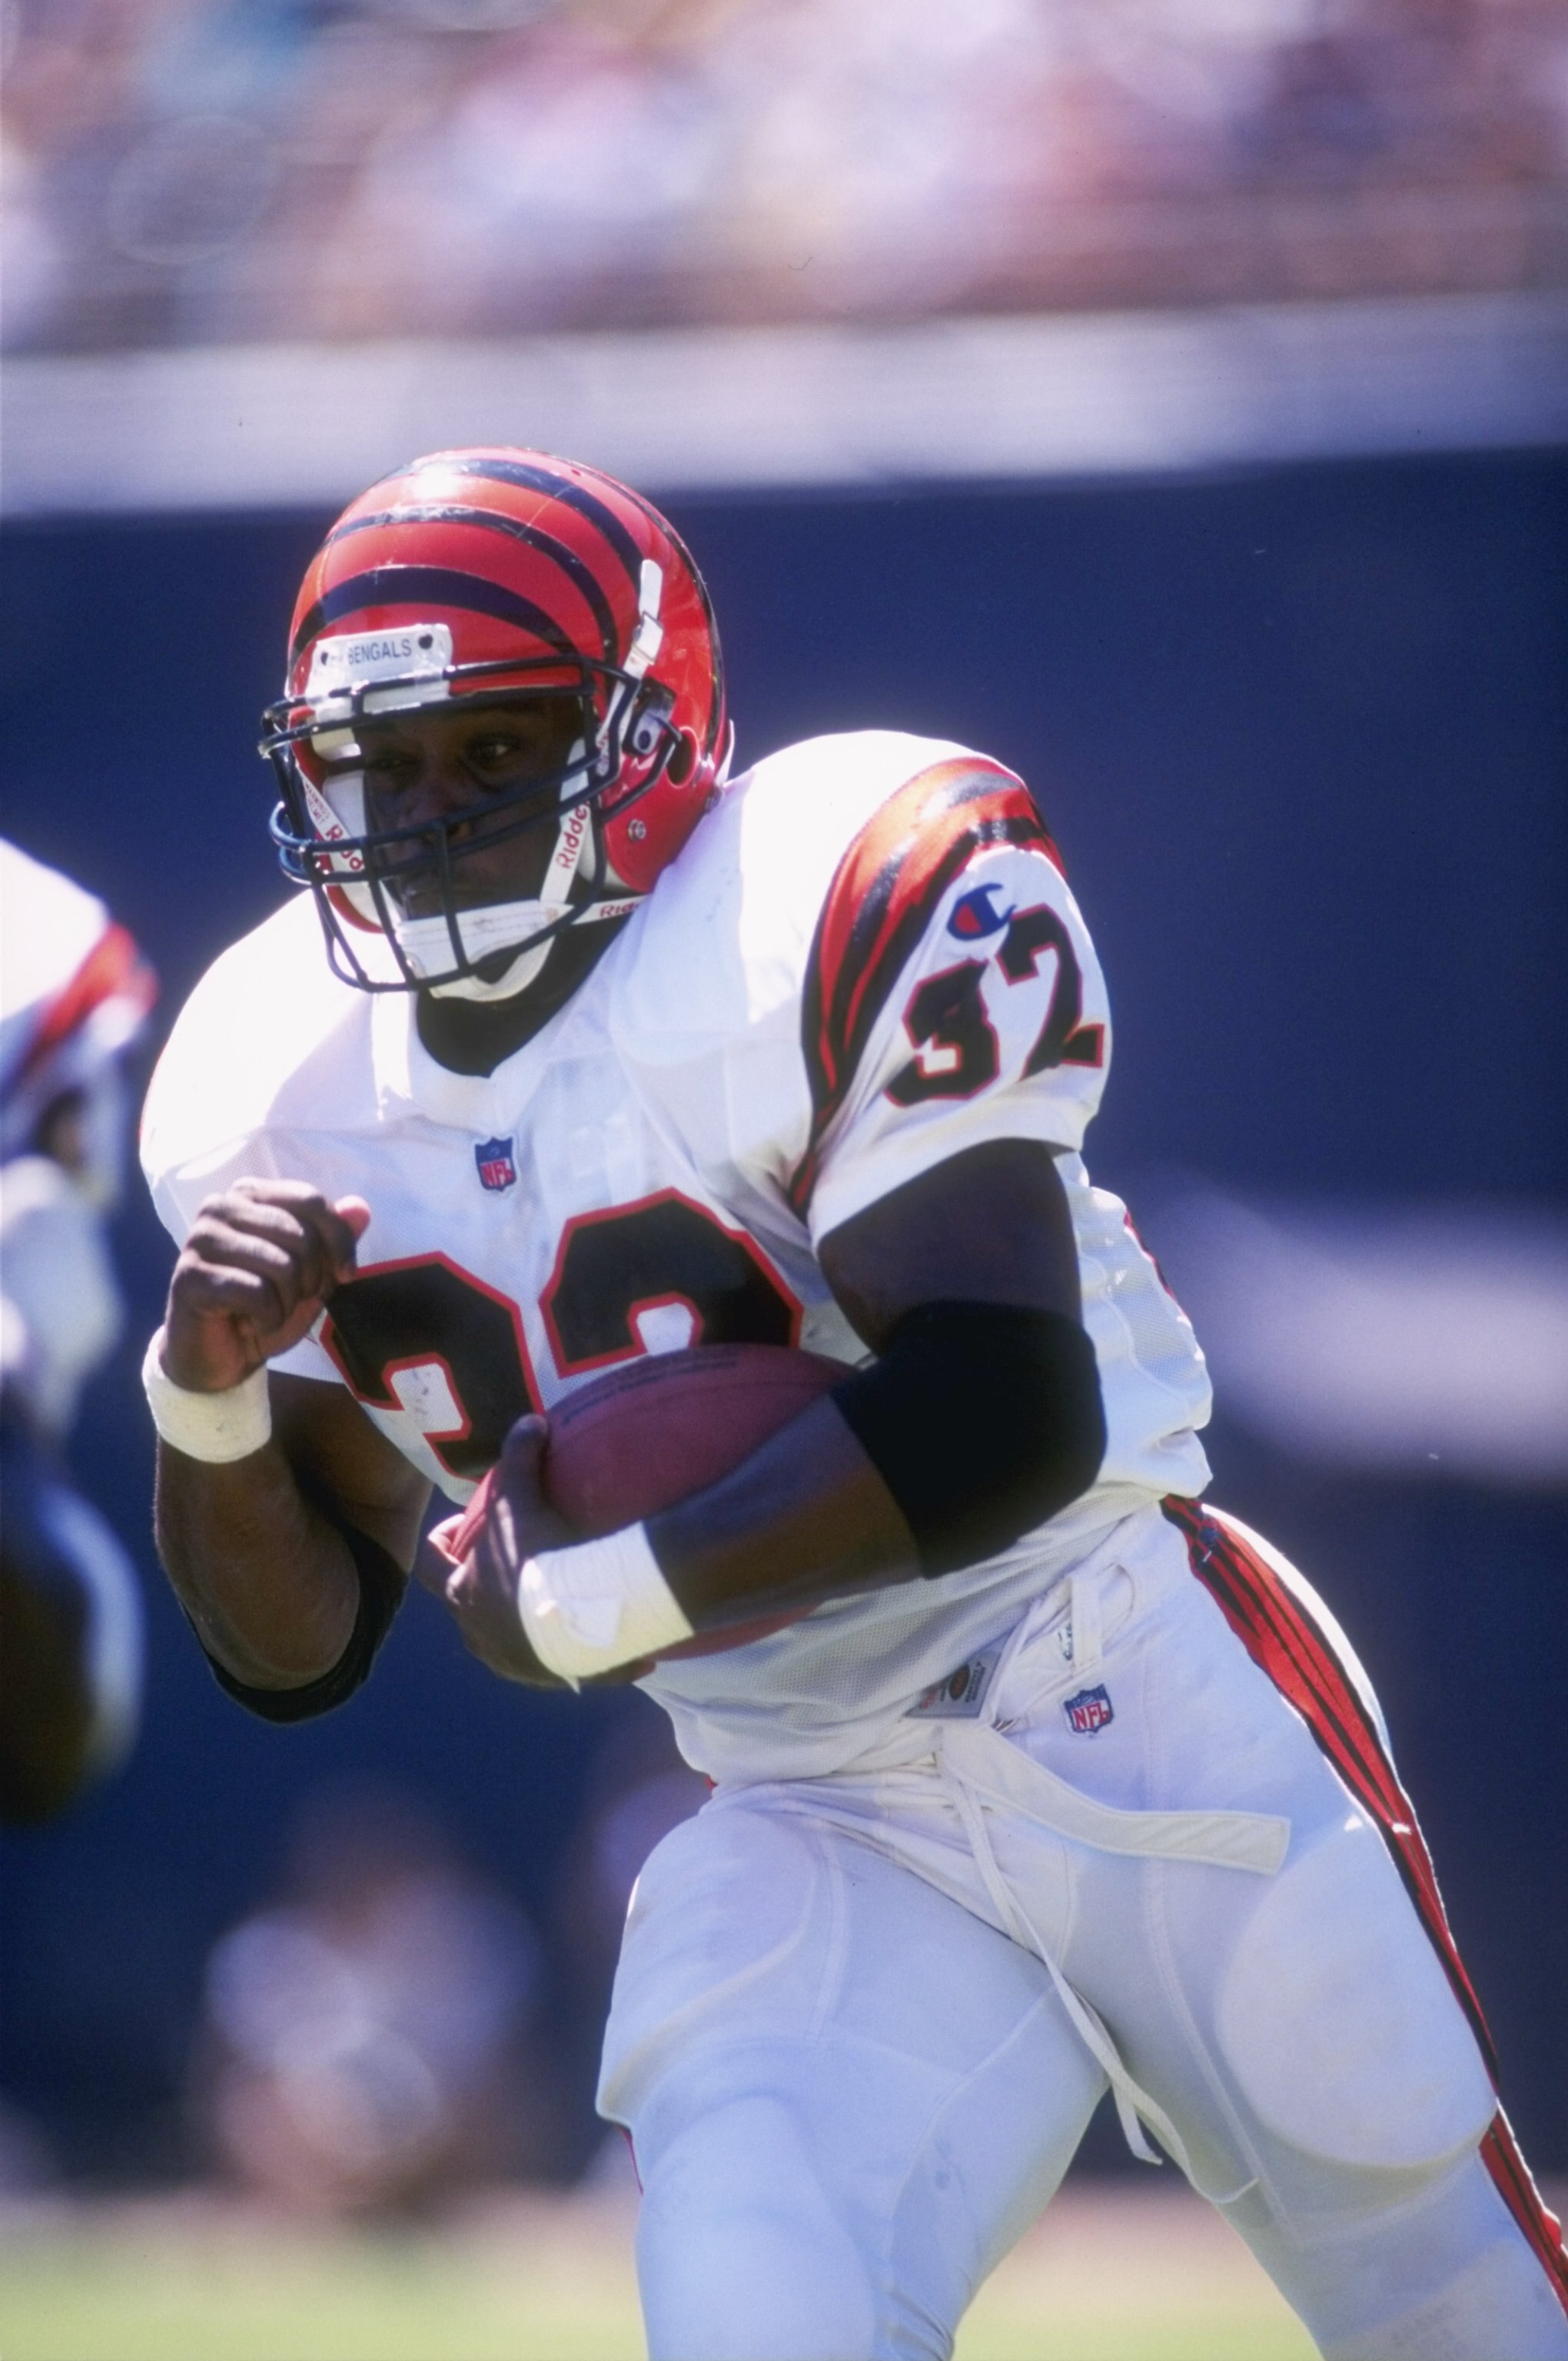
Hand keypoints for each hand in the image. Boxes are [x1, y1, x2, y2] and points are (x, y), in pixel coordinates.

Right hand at [163, 1181, 369, 1393]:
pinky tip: (246, 1324)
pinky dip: (266, 1319)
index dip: (339, 1241)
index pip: (310, 1200)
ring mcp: (201, 1240)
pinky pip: (256, 1294)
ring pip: (282, 1265)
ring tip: (265, 1313)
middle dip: (311, 1280)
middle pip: (301, 1236)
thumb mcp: (310, 1273)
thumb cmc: (261, 1308)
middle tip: (289, 1300)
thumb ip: (334, 1238)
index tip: (346, 1275)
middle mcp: (221, 1207)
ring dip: (287, 1304)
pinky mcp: (190, 1277)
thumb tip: (360, 1208)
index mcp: (249, 1195)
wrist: (217, 1356)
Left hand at [425, 1416, 621, 1688]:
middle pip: (467, 1608)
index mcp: (462, 1594)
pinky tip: (612, 1649)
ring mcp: (512, 1662)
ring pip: (509, 1643)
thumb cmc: (536, 1556)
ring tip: (554, 1605)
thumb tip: (529, 1421)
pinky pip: (564, 1665)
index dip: (440, 1545)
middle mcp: (478, 1634)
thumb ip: (521, 1457)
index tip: (456, 1531)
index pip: (432, 1567)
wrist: (576, 1617)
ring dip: (524, 1626)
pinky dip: (581, 1654)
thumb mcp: (522, 1498)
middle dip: (482, 1589)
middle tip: (509, 1566)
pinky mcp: (550, 1677)